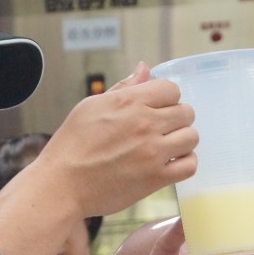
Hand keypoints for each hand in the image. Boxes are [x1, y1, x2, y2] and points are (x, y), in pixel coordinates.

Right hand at [32, 61, 197, 219]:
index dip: (166, 99)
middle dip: (176, 119)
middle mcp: (145, 124)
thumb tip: (144, 69)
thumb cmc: (71, 147)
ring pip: (191, 137)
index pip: (171, 89)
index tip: (157, 110)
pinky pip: (189, 166)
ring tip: (167, 147)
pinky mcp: (155, 178)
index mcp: (129, 102)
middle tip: (161, 130)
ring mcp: (153, 152)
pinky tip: (171, 163)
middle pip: (185, 112)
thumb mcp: (90, 107)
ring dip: (182, 141)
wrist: (62, 186)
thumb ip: (123, 87)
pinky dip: (185, 163)